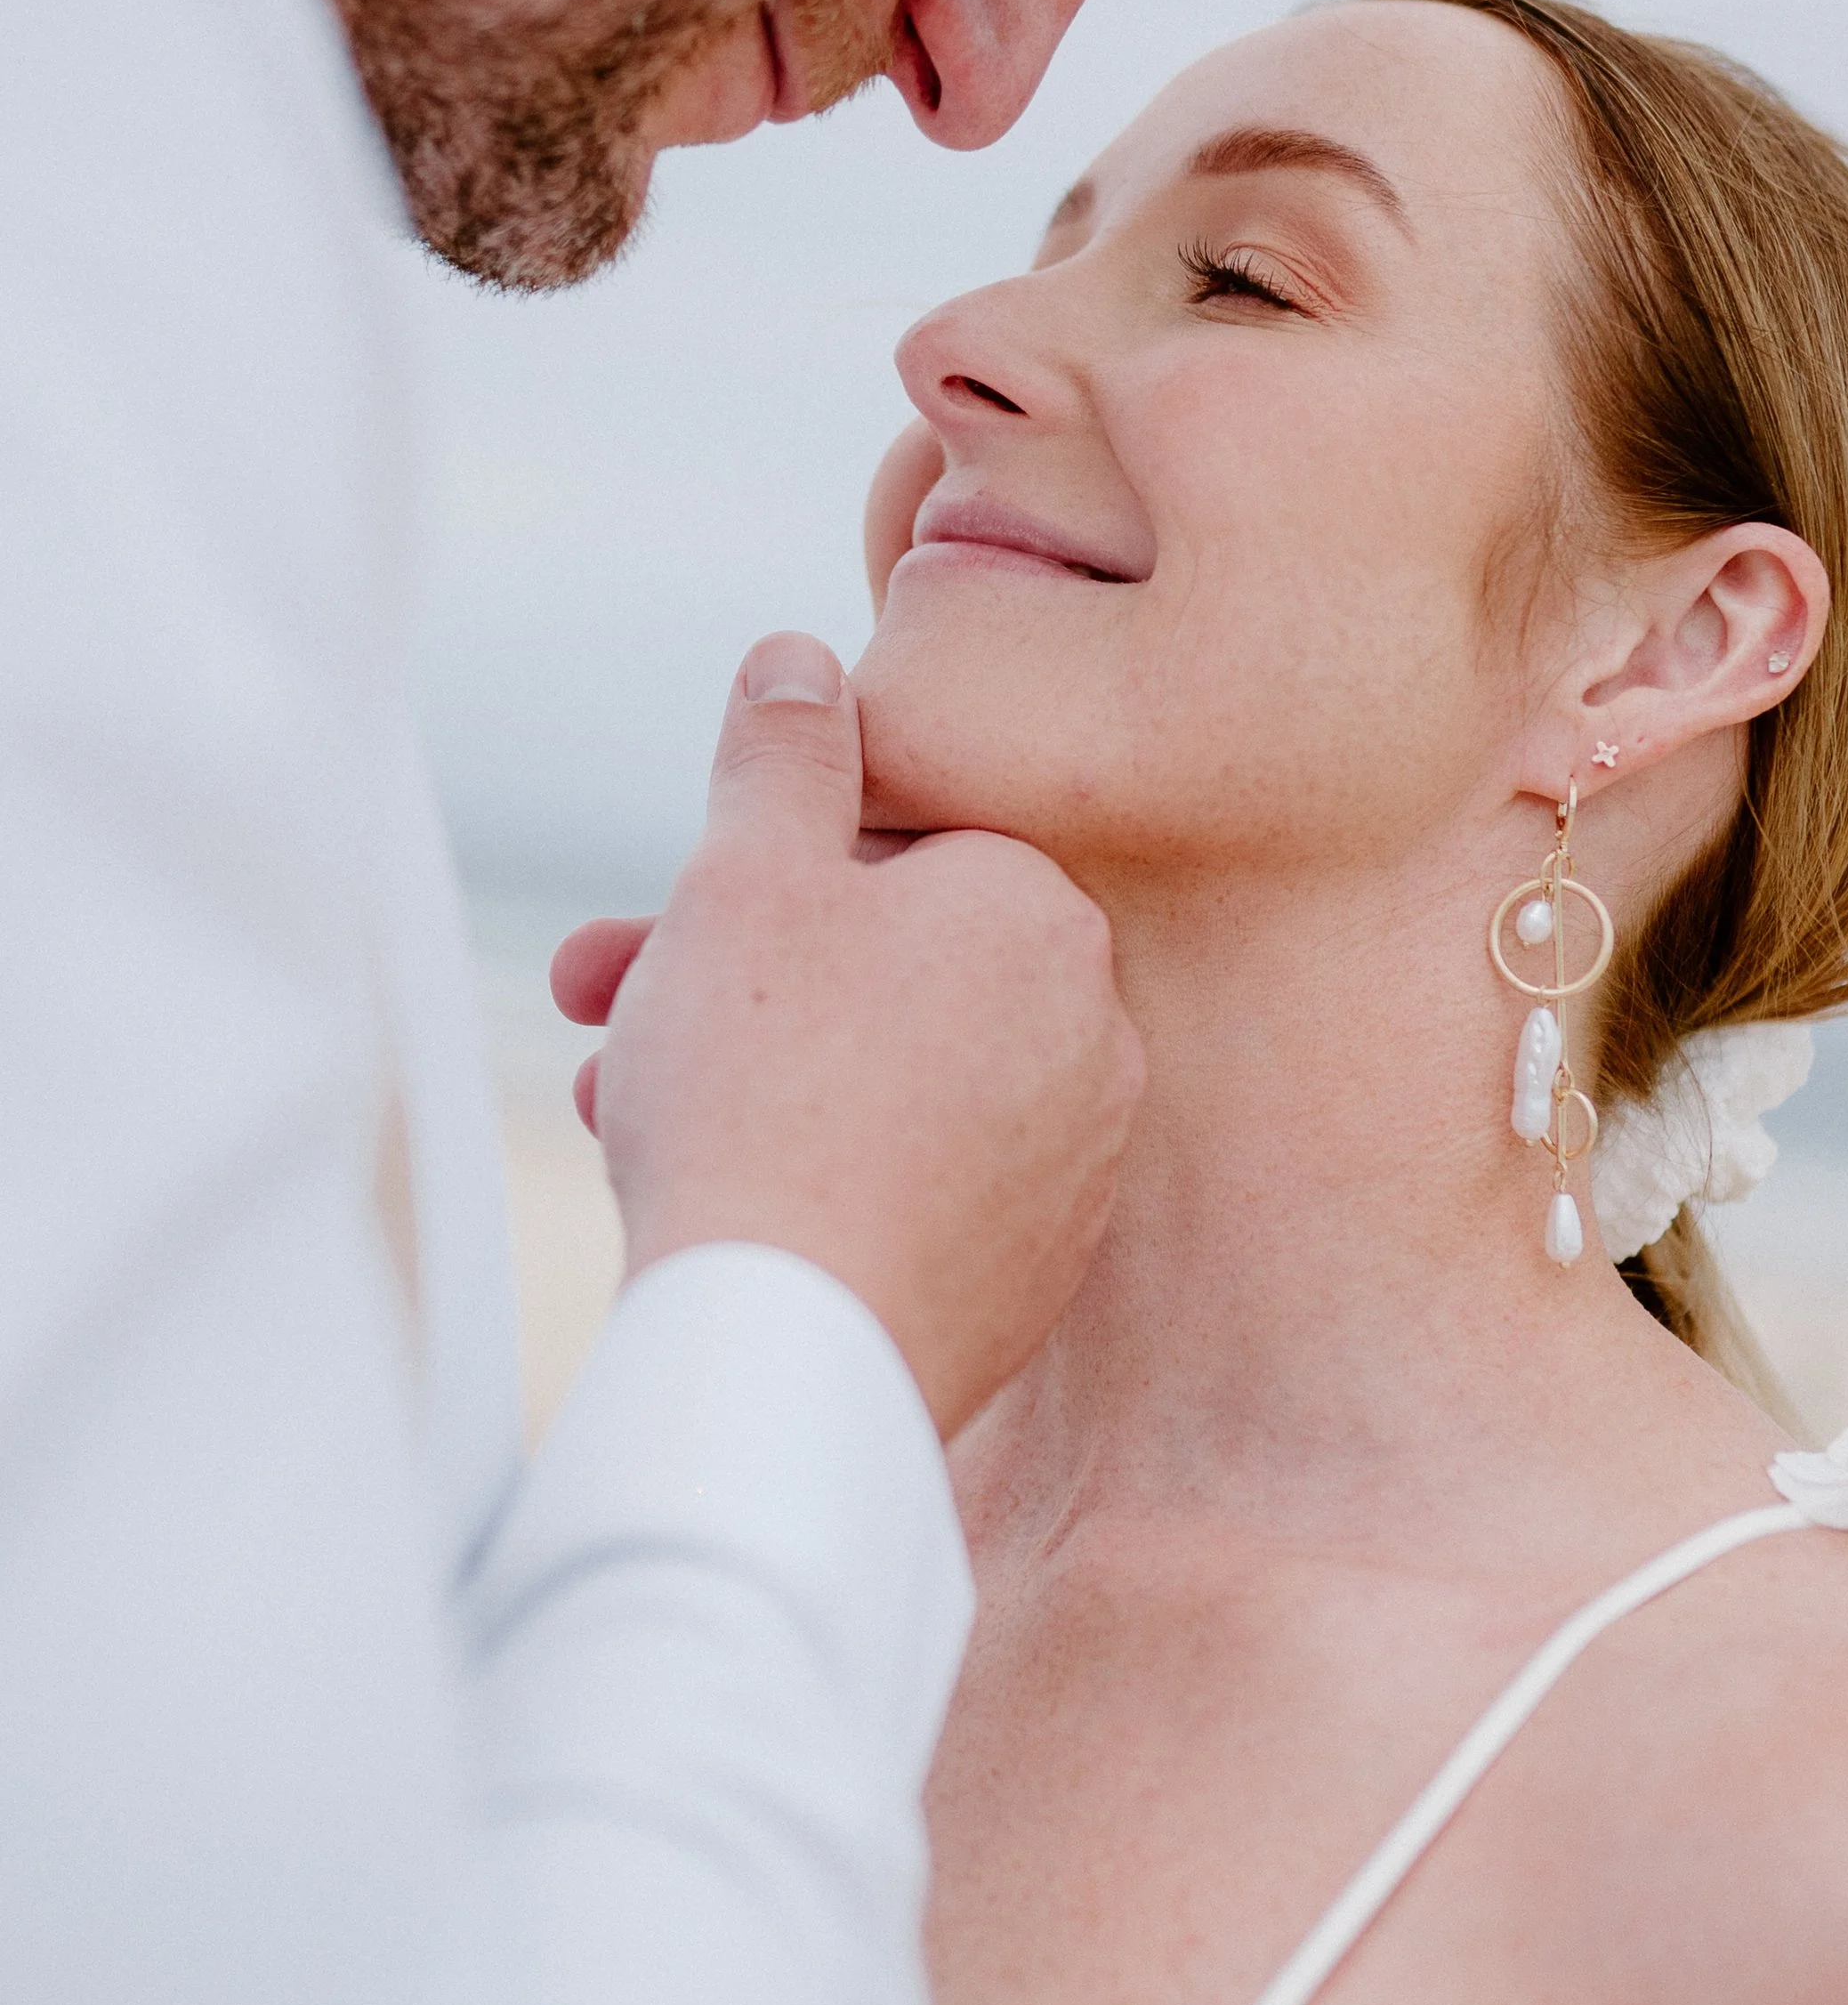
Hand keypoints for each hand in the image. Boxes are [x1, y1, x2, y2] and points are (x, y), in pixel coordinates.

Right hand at [552, 634, 1143, 1436]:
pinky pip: (907, 1182)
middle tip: (596, 999)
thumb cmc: (764, 1085)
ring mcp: (1073, 1166)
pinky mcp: (1033, 1273)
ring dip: (744, 1071)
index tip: (660, 918)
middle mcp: (1094, 1032)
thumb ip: (784, 751)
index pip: (896, 846)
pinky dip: (812, 1171)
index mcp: (1044, 910)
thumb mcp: (749, 871)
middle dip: (722, 975)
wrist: (791, 1347)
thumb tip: (804, 657)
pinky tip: (715, 1195)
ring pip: (880, 1076)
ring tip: (618, 1106)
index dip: (758, 873)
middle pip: (880, 966)